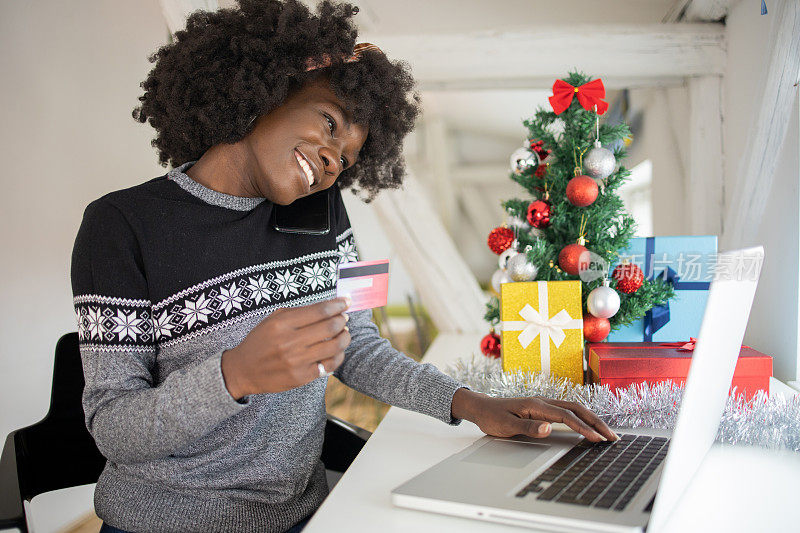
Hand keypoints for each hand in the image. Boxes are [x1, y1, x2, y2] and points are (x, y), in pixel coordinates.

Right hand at [221, 296, 351, 398]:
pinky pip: (329, 365)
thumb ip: (299, 312)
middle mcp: (290, 341)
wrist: (243, 370)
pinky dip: (338, 355)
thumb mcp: (273, 320)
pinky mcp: (301, 377)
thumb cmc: (261, 341)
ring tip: (344, 333)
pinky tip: (337, 350)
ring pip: (334, 346)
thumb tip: (329, 308)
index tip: (345, 302)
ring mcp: (296, 361)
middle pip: (330, 326)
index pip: (320, 310)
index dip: (337, 304)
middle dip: (342, 320)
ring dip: (345, 337)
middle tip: (344, 318)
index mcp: (282, 323)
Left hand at [450, 388, 617, 442]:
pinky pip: (568, 410)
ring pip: (574, 408)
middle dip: (596, 422)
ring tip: (606, 432)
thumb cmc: (492, 417)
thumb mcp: (506, 426)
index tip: (596, 438)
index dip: (583, 427)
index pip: (566, 416)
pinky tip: (589, 425)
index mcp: (536, 405)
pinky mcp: (543, 408)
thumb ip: (527, 427)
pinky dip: (583, 417)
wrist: (481, 407)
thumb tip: (548, 428)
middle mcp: (543, 402)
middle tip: (612, 437)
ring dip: (592, 419)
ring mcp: (544, 404)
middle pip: (577, 409)